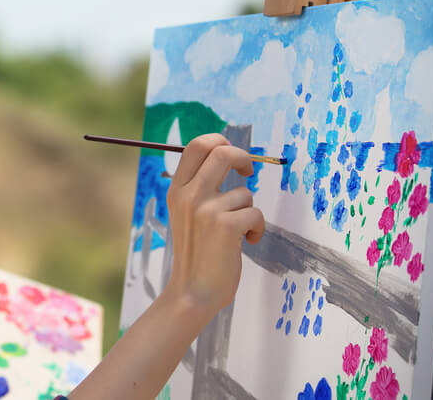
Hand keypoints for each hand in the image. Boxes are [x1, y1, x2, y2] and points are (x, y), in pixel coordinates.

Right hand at [163, 133, 264, 317]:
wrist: (191, 291)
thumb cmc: (195, 253)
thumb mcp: (185, 213)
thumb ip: (198, 188)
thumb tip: (225, 158)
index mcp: (176, 189)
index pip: (196, 146)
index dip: (220, 142)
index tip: (232, 157)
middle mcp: (188, 195)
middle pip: (222, 152)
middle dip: (243, 158)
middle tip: (248, 172)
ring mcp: (205, 209)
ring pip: (245, 192)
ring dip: (249, 211)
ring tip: (239, 231)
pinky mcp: (225, 226)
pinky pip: (255, 213)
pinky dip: (256, 228)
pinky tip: (244, 242)